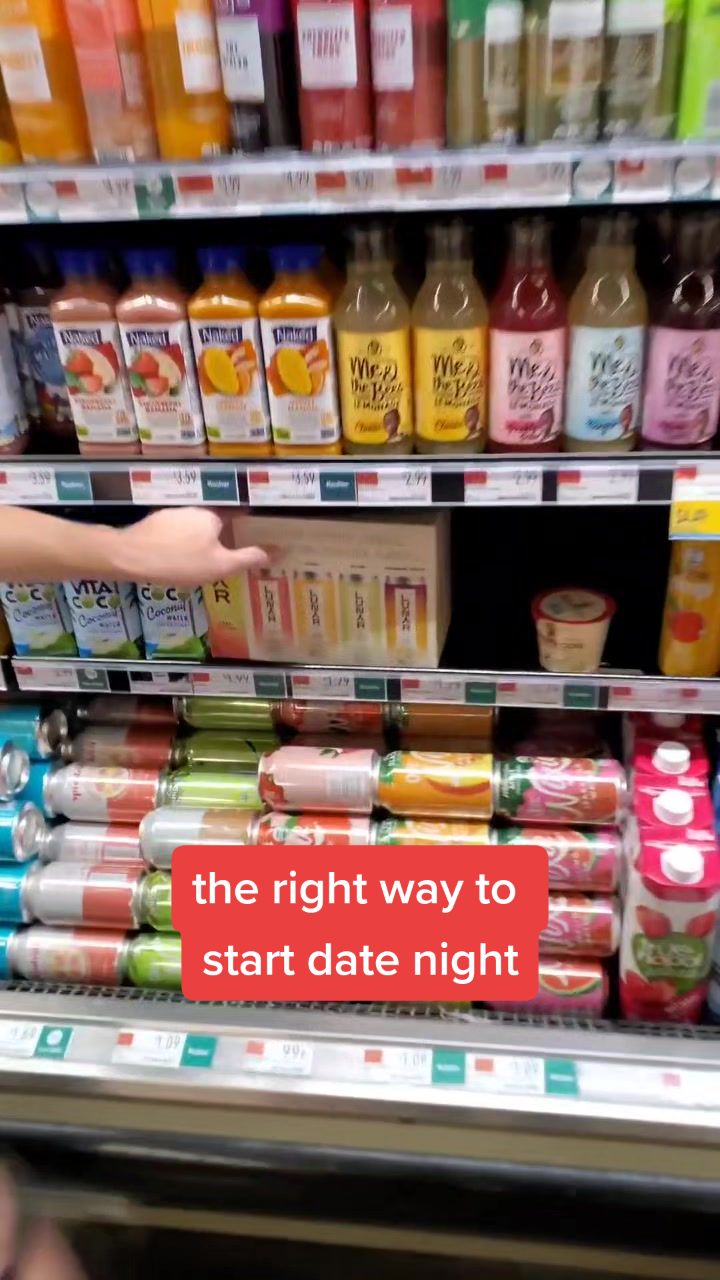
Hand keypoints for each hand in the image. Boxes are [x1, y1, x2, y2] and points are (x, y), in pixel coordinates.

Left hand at [112, 508, 269, 586]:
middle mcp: (193, 509)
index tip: (245, 543)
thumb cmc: (180, 562)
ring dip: (193, 544)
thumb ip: (248, 558)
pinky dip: (175, 545)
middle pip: (212, 525)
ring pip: (190, 530)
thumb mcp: (220, 565)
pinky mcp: (152, 523)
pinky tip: (170, 562)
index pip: (235, 518)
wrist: (130, 557)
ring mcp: (170, 515)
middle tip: (215, 565)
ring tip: (191, 567)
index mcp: (212, 516)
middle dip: (215, 542)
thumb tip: (275, 552)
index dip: (242, 532)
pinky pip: (171, 534)